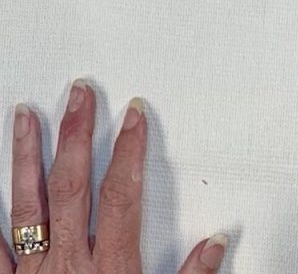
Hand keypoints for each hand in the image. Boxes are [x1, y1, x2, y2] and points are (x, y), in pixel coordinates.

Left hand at [3, 80, 226, 273]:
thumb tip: (216, 244)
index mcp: (112, 266)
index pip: (121, 193)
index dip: (129, 150)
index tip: (135, 116)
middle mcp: (69, 261)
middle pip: (73, 185)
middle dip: (77, 134)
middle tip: (79, 96)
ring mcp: (34, 270)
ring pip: (28, 202)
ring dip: (27, 155)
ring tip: (27, 116)